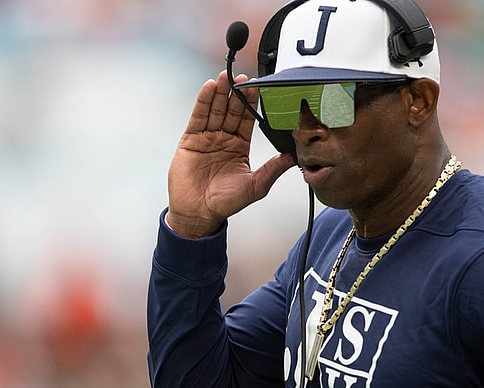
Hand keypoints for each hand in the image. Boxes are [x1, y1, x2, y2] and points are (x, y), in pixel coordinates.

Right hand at [166, 70, 295, 237]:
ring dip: (220, 93)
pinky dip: (203, 102)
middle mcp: (224, 139)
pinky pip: (198, 117)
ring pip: (215, 110)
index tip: (257, 88)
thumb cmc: (225, 203)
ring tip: (225, 77)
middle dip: (236, 93)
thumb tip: (292, 157)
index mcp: (240, 146)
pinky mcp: (191, 139)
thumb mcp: (255, 186)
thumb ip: (272, 169)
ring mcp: (207, 137)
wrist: (198, 214)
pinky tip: (209, 88)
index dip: (252, 104)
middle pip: (231, 110)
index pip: (248, 119)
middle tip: (241, 77)